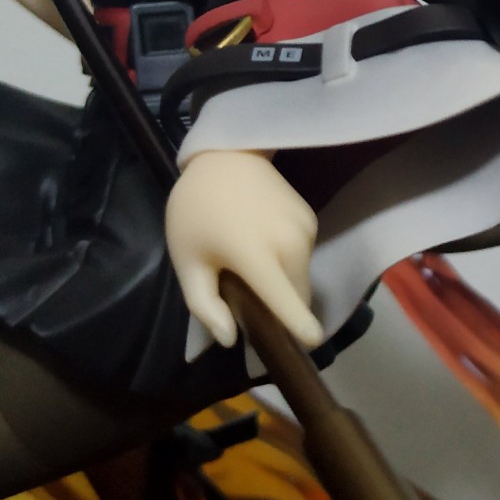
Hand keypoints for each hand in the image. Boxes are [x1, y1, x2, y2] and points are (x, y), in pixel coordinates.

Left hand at [165, 149, 322, 349]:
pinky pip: (303, 255)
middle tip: (247, 295)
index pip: (286, 301)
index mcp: (255, 255)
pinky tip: (264, 244)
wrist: (226, 156)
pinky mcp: (311, 219)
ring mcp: (305, 229)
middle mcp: (289, 244)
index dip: (300, 327)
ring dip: (284, 282)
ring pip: (301, 276)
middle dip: (280, 306)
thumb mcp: (187, 260)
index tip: (312, 343)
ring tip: (252, 264)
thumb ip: (205, 305)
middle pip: (296, 294)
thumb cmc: (197, 210)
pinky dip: (289, 261)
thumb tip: (230, 338)